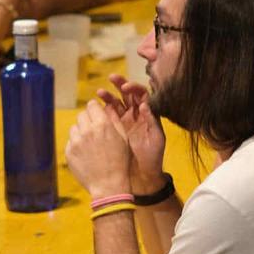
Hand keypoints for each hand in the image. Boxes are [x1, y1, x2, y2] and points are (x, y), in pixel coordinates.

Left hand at [64, 96, 133, 196]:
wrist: (108, 184)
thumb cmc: (120, 161)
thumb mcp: (123, 138)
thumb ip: (114, 120)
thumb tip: (108, 106)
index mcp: (102, 125)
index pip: (92, 105)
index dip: (95, 109)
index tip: (97, 114)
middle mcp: (87, 131)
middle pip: (82, 115)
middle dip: (88, 119)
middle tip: (95, 130)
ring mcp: (76, 142)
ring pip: (74, 127)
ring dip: (81, 131)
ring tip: (90, 143)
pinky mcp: (69, 152)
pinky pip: (70, 141)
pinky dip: (77, 144)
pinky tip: (86, 153)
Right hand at [97, 74, 167, 190]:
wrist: (142, 174)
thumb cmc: (153, 157)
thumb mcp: (156, 139)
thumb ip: (152, 121)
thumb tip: (145, 105)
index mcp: (148, 115)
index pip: (142, 95)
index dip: (134, 88)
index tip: (126, 87)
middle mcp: (136, 115)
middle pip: (127, 94)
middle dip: (120, 84)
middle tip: (112, 78)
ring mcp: (124, 121)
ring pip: (116, 103)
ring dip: (108, 96)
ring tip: (100, 92)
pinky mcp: (114, 130)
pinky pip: (107, 116)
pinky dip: (102, 110)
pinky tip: (96, 107)